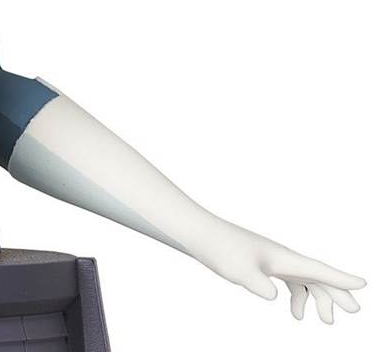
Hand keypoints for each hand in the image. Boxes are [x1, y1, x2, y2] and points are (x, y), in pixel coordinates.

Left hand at [194, 218, 364, 322]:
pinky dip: (297, 293)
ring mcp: (270, 258)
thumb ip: (260, 284)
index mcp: (282, 257)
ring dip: (315, 297)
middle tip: (353, 311)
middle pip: (316, 275)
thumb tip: (275, 296)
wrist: (198, 232)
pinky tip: (293, 309)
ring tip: (320, 321)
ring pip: (303, 278)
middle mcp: (280, 256)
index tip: (362, 284)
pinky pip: (288, 278)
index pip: (318, 269)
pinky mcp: (259, 261)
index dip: (340, 279)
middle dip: (335, 293)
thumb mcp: (240, 271)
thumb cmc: (219, 248)